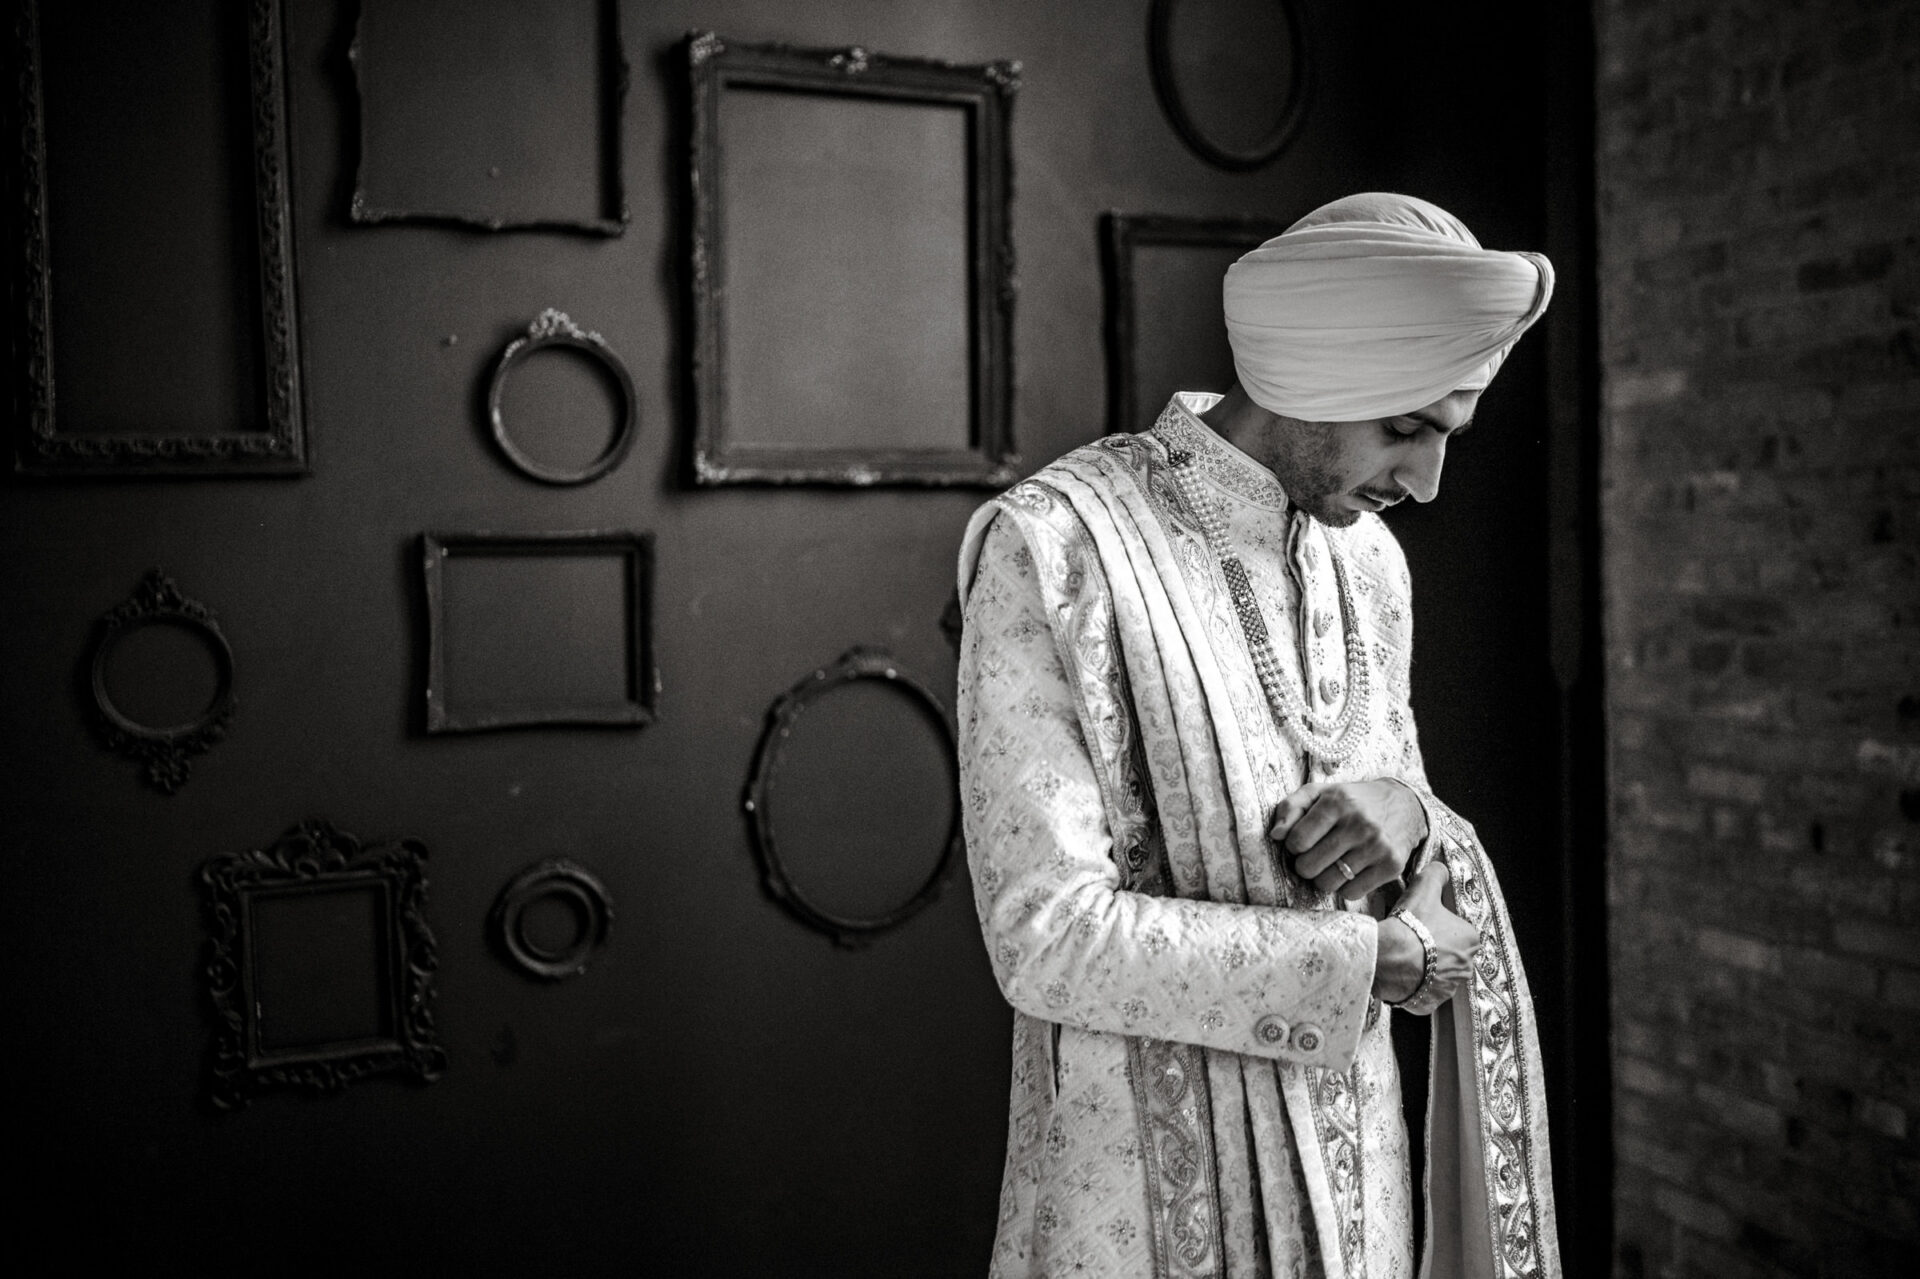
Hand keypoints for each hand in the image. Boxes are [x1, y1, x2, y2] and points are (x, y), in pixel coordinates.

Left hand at [1268, 778, 1427, 900]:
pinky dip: (1345, 887)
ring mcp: (1377, 846)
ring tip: (1332, 864)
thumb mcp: (1321, 793)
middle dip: (1306, 865)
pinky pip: (1352, 894)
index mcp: (1337, 802)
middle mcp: (1359, 823)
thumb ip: (1291, 807)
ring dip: (1324, 878)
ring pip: (1328, 884)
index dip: (1294, 846)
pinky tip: (1350, 871)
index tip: (1304, 842)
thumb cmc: (1354, 801)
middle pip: (1309, 867)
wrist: (1406, 805)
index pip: (1297, 841)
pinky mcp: (1391, 866)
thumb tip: (1275, 835)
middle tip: (1316, 855)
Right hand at [1372, 862, 1478, 1006]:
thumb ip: (1437, 874)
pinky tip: (1401, 973)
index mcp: (1471, 939)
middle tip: (1413, 939)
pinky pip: (1423, 992)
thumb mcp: (1424, 888)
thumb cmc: (1411, 924)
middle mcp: (1466, 966)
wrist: (1389, 957)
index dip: (1439, 925)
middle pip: (1450, 953)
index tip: (1423, 923)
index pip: (1459, 931)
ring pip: (1438, 974)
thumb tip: (1441, 869)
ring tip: (1404, 956)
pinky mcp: (1430, 1003)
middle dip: (1435, 948)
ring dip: (1425, 967)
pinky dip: (1414, 985)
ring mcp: (1448, 987)